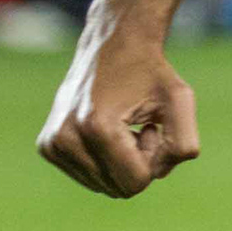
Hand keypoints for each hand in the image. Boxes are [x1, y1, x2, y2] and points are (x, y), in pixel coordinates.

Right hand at [36, 18, 201, 197]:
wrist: (113, 42)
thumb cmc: (151, 71)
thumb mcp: (180, 100)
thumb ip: (184, 144)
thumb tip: (157, 174)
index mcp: (96, 127)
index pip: (135, 183)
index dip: (154, 158)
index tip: (150, 125)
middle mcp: (66, 138)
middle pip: (119, 188)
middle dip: (138, 163)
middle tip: (138, 126)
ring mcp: (52, 143)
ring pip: (104, 186)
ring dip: (122, 162)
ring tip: (122, 125)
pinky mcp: (47, 146)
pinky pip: (89, 177)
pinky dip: (104, 160)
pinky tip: (105, 128)